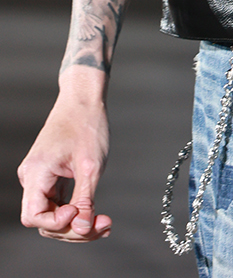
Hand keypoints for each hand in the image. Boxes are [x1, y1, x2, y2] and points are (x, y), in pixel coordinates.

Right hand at [18, 74, 111, 241]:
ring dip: (78, 223)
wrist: (84, 99)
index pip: (34, 216)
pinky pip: (58, 203)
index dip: (57, 223)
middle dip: (74, 228)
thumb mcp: (91, 165)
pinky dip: (77, 211)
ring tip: (105, 223)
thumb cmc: (87, 124)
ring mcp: (40, 178)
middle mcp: (32, 177)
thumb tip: (83, 229)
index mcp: (36, 171)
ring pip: (53, 215)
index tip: (80, 212)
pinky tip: (98, 215)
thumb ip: (85, 199)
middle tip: (103, 225)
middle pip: (45, 220)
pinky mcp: (50, 178)